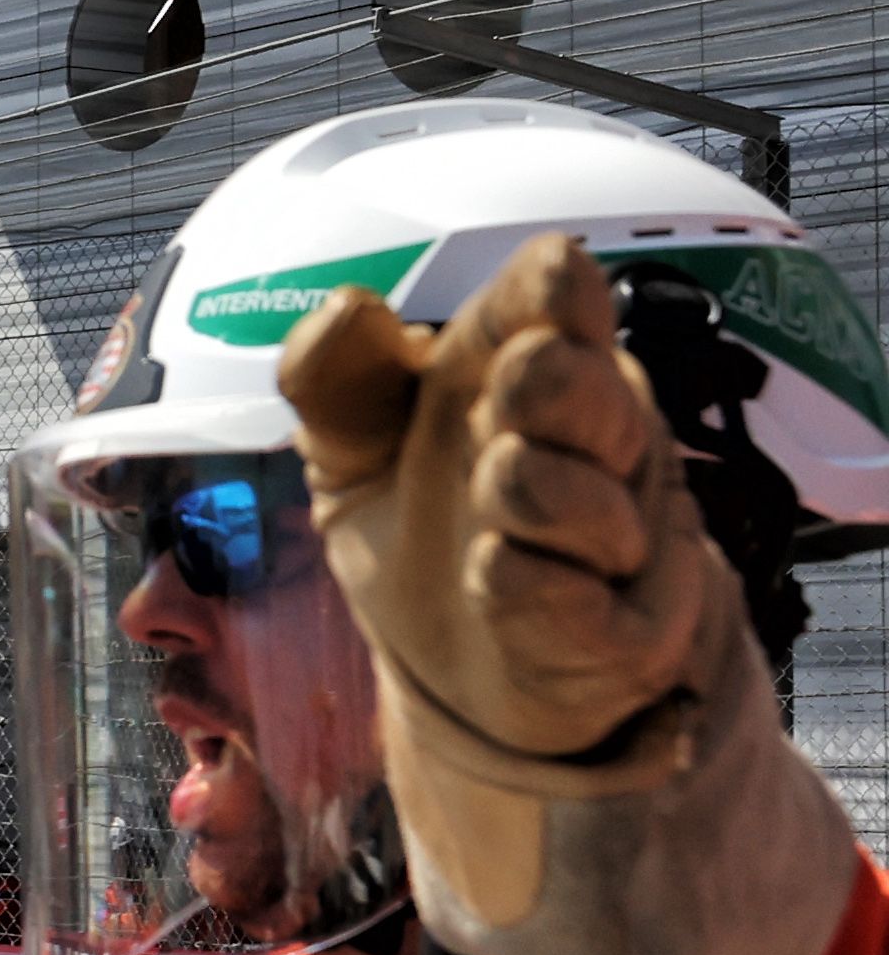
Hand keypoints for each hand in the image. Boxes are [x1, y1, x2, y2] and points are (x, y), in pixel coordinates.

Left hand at [281, 238, 739, 924]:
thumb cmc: (425, 536)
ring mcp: (614, 540)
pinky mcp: (614, 638)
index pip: (556, 307)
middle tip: (512, 389)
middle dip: (547, 383)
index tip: (550, 274)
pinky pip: (558, 591)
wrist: (475, 680)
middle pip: (579, 386)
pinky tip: (493, 568)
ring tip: (500, 486)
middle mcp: (593, 445)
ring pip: (569, 489)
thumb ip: (339, 379)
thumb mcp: (357, 450)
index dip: (552, 292)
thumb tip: (347, 305)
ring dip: (530, 487)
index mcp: (533, 376)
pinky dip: (519, 578)